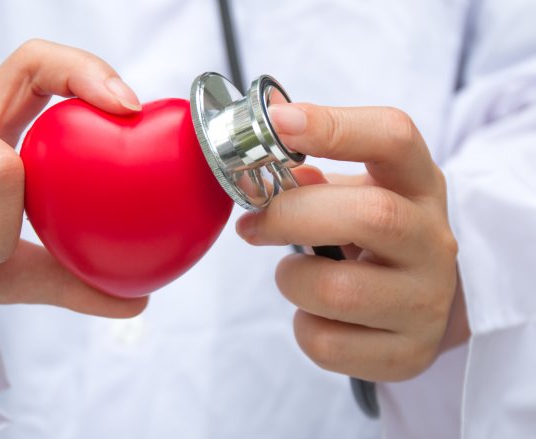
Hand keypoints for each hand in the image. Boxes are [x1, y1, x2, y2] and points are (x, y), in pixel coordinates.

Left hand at [236, 103, 467, 380]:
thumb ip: (311, 174)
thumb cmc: (372, 238)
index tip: (279, 122)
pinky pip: (327, 344)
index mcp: (418, 185)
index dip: (334, 127)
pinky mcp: (408, 354)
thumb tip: (265, 145)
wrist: (419, 301)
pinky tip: (316, 315)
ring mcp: (426, 302)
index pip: (393, 138)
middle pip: (371, 216)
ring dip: (293, 279)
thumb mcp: (355, 194)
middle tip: (254, 223)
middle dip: (292, 216)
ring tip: (295, 274)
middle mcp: (434, 241)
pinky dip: (304, 328)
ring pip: (339, 291)